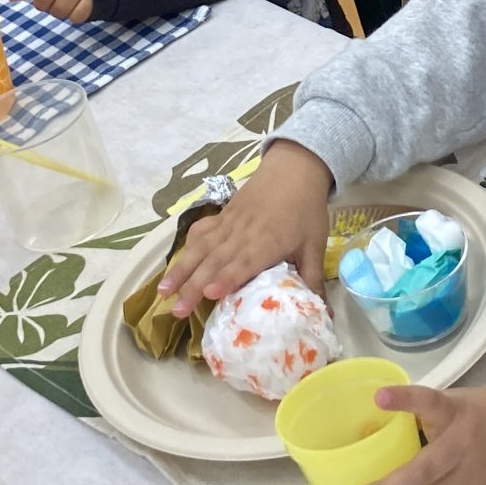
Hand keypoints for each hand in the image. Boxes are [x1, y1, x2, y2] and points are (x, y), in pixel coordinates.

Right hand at [159, 140, 331, 314]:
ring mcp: (228, 224)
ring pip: (200, 248)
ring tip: (163, 290)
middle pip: (214, 261)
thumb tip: (322, 315)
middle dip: (193, 286)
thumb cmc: (306, 210)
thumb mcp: (315, 245)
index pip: (243, 263)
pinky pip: (201, 231)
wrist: (295, 169)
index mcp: (267, 242)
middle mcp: (242, 234)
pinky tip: (176, 260)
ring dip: (181, 269)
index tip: (209, 294)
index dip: (226, 278)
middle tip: (175, 310)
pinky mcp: (222, 216)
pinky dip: (187, 246)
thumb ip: (312, 279)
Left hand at [355, 381, 485, 484]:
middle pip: (427, 470)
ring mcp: (473, 476)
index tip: (379, 398)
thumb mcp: (456, 400)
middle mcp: (463, 446)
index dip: (406, 400)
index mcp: (455, 414)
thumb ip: (424, 413)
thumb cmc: (484, 411)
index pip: (430, 402)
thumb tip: (374, 420)